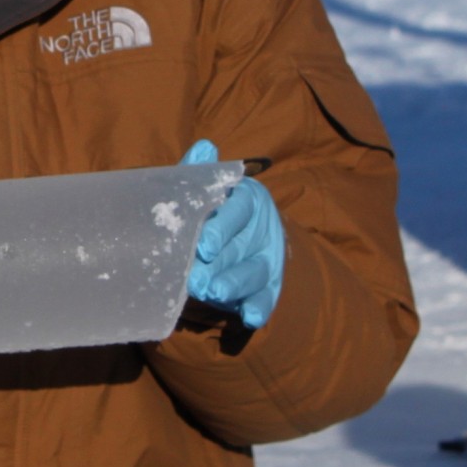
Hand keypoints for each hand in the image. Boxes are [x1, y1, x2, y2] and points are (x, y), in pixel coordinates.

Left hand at [180, 140, 284, 328]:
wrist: (222, 235)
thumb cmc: (205, 207)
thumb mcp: (201, 190)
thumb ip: (199, 173)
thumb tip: (205, 148)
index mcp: (248, 199)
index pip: (239, 211)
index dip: (222, 228)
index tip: (203, 245)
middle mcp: (262, 228)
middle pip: (243, 247)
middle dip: (221, 265)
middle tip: (199, 280)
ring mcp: (266, 258)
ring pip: (255, 273)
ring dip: (236, 285)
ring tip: (214, 294)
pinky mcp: (267, 285)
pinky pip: (266, 297)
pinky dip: (260, 308)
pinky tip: (250, 317)